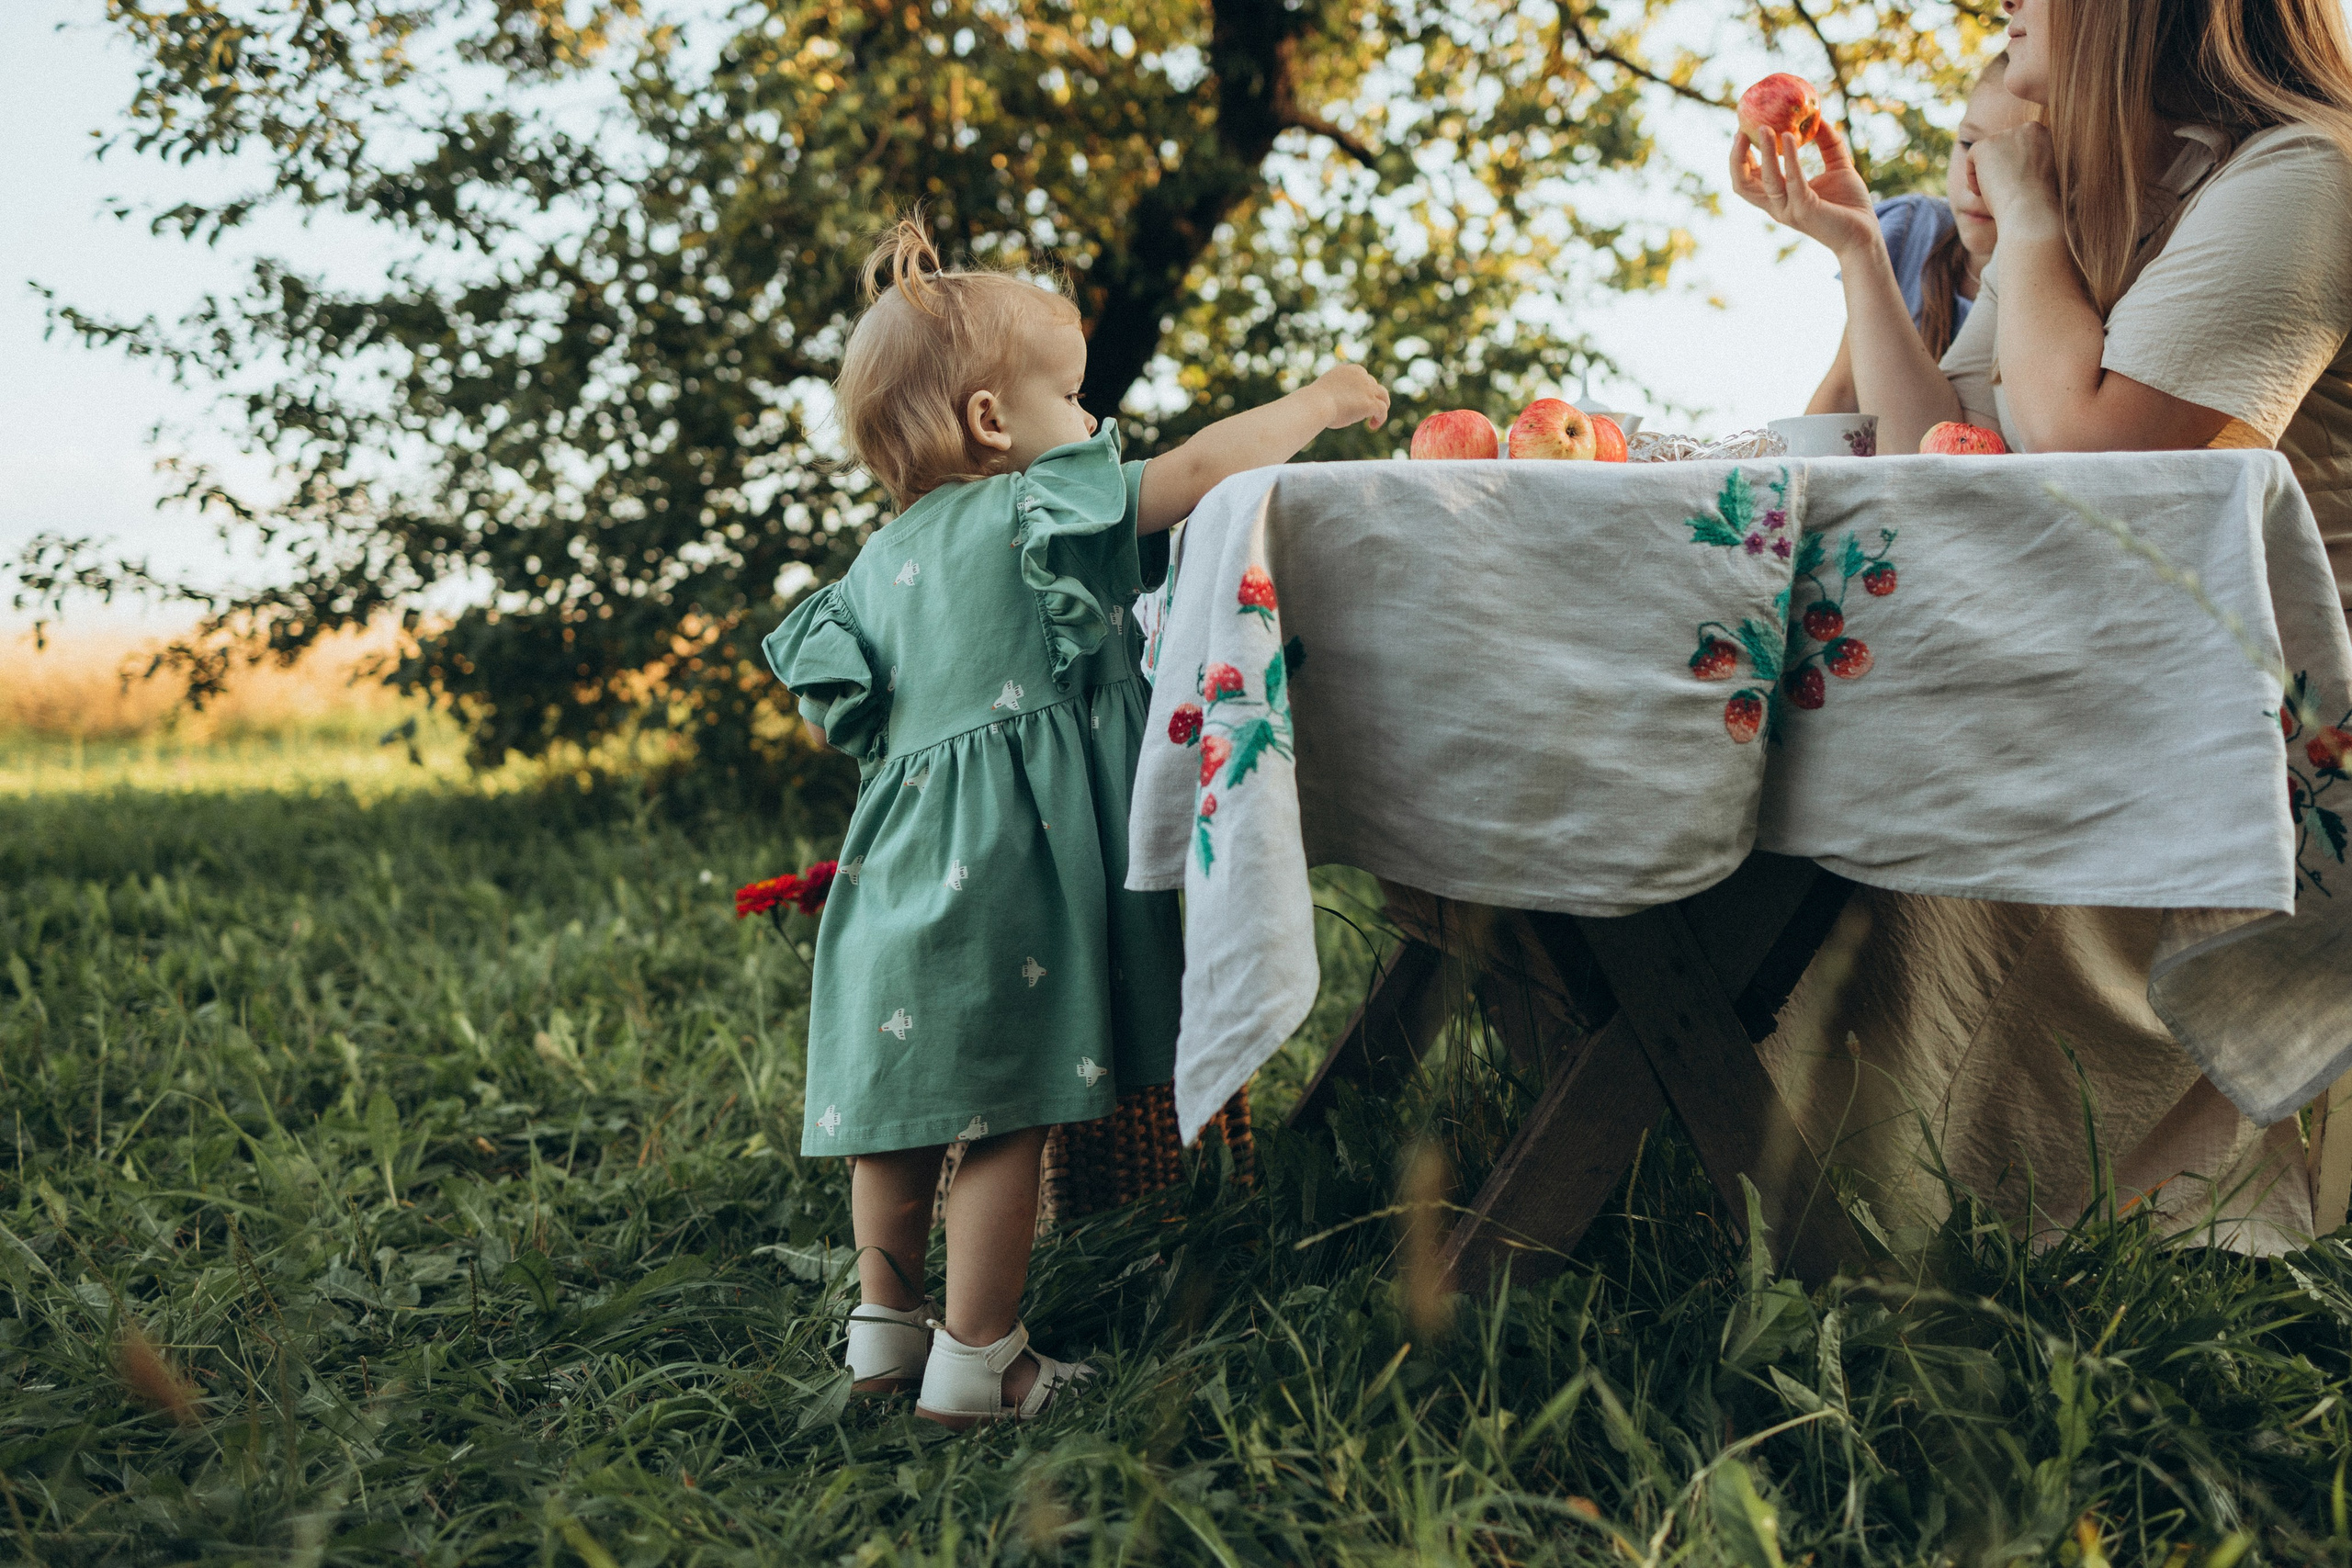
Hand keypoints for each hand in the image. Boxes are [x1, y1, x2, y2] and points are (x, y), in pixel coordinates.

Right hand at [1310, 363, 1389, 430]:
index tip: (1356, 401)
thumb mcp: (1327, 391)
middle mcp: (1361, 376)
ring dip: (1382, 405)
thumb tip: (1343, 404)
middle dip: (1370, 397)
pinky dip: (1380, 418)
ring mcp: (1368, 389)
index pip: (1362, 377)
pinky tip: (1372, 426)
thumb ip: (1337, 393)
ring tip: (1376, 417)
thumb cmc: (1315, 401)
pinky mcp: (1371, 403)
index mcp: (1349, 370)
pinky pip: (1382, 410)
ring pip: (1383, 395)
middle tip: (1363, 411)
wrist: (1316, 403)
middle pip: (1373, 386)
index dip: (1362, 390)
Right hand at [1730, 120, 1879, 263]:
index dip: (1739, 156)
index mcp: (1778, 197)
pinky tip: (1791, 137)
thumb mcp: (1838, 165)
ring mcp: (1788, 209)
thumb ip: (1828, 143)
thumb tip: (1820, 117)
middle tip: (1743, 130)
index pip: (1746, 178)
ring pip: (1764, 180)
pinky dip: (1790, 158)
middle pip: (1741, 184)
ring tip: (1767, 127)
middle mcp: (1777, 206)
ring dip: (1764, 152)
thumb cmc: (1849, 204)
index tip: (1744, 129)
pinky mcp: (1804, 209)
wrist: (1864, 234)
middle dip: (1736, 157)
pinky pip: (1792, 180)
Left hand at [1967, 122, 2062, 242]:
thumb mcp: (2042, 173)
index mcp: (2043, 133)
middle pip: (2002, 147)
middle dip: (2000, 167)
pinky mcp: (1986, 144)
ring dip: (1988, 173)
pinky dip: (1973, 177)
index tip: (2015, 184)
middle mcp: (2026, 128)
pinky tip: (1983, 192)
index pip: (2018, 145)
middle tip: (2003, 191)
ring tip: (1996, 193)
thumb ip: (2028, 160)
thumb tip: (2011, 163)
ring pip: (1987, 153)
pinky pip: (1971, 158)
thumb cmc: (2039, 200)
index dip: (2013, 165)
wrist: (2030, 209)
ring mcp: (2006, 134)